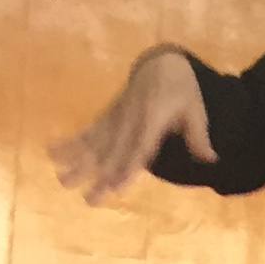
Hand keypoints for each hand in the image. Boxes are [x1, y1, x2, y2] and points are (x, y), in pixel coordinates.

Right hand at [50, 48, 215, 203]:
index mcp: (153, 119)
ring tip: (62, 181)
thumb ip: (198, 136)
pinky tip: (52, 154)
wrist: (161, 63)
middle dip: (101, 177)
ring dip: (78, 163)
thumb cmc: (182, 91)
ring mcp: (115, 117)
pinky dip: (69, 142)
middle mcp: (129, 120)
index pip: (139, 148)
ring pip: (95, 143)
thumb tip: (212, 160)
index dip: (128, 168)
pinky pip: (87, 130)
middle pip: (113, 153)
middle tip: (89, 200)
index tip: (116, 188)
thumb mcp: (195, 110)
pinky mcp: (106, 115)